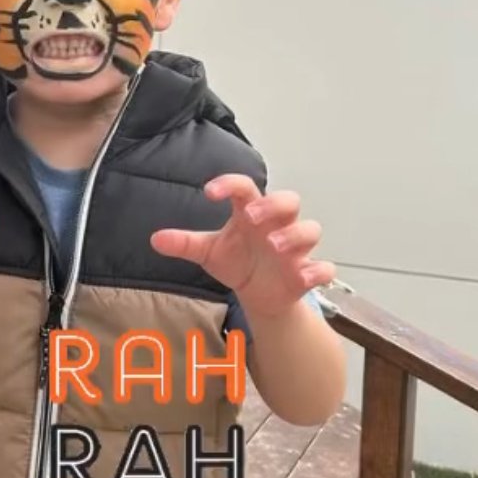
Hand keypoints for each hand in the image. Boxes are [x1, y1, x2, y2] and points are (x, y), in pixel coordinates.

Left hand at [150, 175, 334, 320]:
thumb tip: (155, 239)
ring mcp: (295, 249)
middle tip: (253, 216)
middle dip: (274, 205)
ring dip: (295, 236)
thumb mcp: (209, 252)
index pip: (245, 189)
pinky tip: (304, 277)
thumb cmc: (237, 260)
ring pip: (310, 230)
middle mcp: (277, 225)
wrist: (259, 292)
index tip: (209, 191)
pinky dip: (317, 271)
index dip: (230, 184)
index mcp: (251, 214)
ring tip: (274, 246)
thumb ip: (185, 243)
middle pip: (288, 200)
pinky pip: (322, 268)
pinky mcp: (306, 272)